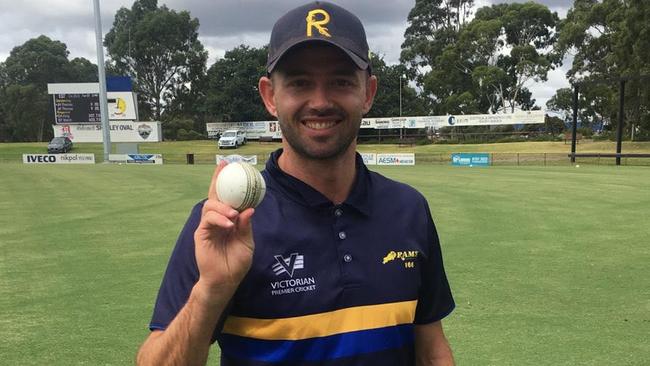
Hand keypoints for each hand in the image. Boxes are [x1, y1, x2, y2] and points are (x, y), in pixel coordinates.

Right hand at [193, 161, 254, 304]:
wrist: (226, 280)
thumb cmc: (237, 262)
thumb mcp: (246, 242)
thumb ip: (246, 225)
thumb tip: (249, 209)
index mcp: (228, 219)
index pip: (227, 197)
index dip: (226, 182)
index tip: (230, 166)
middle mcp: (217, 219)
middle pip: (214, 195)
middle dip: (217, 180)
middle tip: (224, 169)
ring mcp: (208, 226)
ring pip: (210, 206)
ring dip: (223, 207)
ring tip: (233, 214)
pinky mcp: (201, 234)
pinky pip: (208, 220)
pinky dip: (219, 219)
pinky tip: (229, 224)